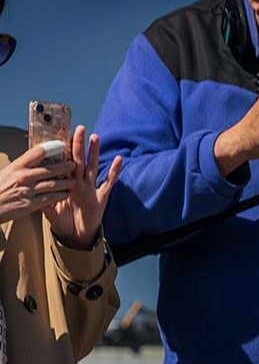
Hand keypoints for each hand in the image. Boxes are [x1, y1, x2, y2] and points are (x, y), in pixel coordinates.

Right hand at [0, 143, 74, 221]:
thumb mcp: (7, 172)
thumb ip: (22, 167)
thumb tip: (36, 159)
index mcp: (16, 167)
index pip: (35, 153)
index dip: (50, 148)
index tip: (61, 145)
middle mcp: (22, 177)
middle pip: (48, 170)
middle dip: (64, 167)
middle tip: (73, 165)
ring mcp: (27, 191)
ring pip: (52, 185)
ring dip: (65, 183)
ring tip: (74, 181)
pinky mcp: (30, 204)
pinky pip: (49, 199)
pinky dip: (59, 196)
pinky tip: (66, 194)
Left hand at [44, 126, 124, 249]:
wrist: (78, 235)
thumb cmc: (64, 222)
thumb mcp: (51, 212)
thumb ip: (45, 203)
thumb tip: (35, 195)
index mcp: (67, 184)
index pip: (65, 164)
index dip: (63, 151)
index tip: (60, 136)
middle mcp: (79, 184)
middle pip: (79, 161)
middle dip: (78, 145)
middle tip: (78, 128)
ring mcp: (91, 189)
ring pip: (92, 167)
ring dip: (94, 153)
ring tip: (95, 137)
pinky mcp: (102, 197)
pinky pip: (108, 182)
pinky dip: (114, 171)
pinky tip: (118, 159)